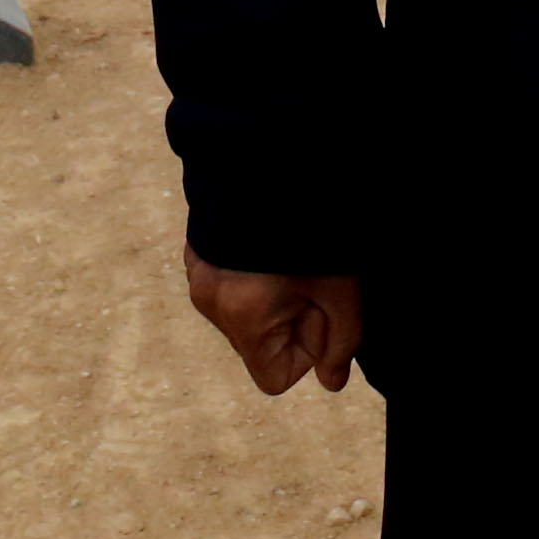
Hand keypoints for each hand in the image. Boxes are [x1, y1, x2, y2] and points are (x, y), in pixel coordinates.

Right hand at [183, 243, 365, 396]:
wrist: (273, 156)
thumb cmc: (315, 228)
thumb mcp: (342, 289)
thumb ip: (341, 343)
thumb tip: (331, 382)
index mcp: (243, 318)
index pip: (276, 378)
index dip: (308, 351)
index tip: (319, 310)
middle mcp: (210, 303)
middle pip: (258, 346)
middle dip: (289, 321)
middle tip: (309, 277)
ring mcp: (197, 276)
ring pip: (244, 316)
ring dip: (270, 298)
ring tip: (289, 257)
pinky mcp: (196, 252)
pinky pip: (228, 286)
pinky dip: (251, 276)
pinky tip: (269, 244)